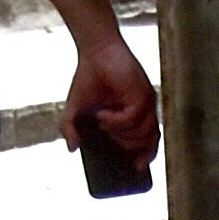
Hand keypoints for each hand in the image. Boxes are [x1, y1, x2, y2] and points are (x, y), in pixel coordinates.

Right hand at [66, 28, 159, 169]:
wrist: (95, 50)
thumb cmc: (89, 77)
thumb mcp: (75, 109)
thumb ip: (70, 129)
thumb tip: (71, 149)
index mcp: (134, 119)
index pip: (148, 145)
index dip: (144, 159)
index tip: (134, 169)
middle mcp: (145, 112)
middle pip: (148, 143)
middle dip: (126, 146)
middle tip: (105, 136)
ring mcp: (146, 103)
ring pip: (143, 134)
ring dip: (119, 132)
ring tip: (101, 121)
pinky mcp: (143, 94)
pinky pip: (134, 118)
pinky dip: (117, 121)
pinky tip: (103, 114)